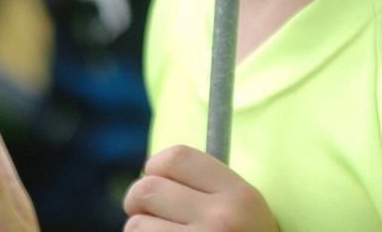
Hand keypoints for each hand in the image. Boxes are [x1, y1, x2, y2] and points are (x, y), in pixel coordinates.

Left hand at [122, 145, 278, 230]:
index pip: (176, 157)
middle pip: (147, 189)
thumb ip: (210, 190)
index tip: (153, 177)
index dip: (155, 166)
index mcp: (240, 196)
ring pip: (135, 227)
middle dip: (137, 201)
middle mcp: (221, 219)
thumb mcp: (246, 214)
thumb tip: (152, 171)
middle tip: (143, 212)